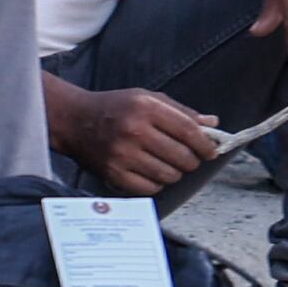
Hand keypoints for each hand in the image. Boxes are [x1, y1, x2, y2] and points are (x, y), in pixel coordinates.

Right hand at [45, 74, 221, 192]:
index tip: (212, 151)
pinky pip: (150, 188)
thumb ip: (181, 111)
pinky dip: (157, 184)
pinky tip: (152, 172)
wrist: (75, 121)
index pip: (188, 130)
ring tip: (168, 164)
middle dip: (192, 161)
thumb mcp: (147, 98)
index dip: (206, 144)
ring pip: (169, 176)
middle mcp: (134, 131)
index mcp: (146, 107)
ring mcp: (122, 155)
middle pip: (182, 157)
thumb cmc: (116, 107)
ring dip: (175, 173)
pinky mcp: (113, 174)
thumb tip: (212, 124)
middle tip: (189, 158)